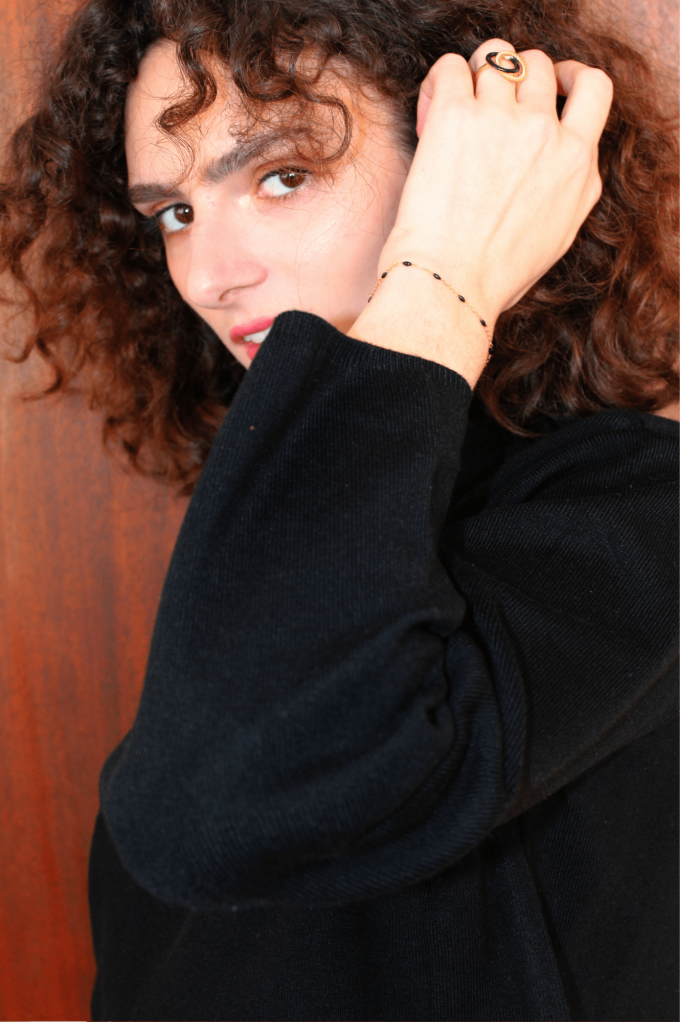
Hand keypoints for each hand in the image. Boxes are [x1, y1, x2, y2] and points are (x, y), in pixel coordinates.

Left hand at [350, 40, 612, 383]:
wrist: (451, 283)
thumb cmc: (493, 278)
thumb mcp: (557, 239)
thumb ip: (571, 193)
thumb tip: (564, 169)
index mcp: (577, 166)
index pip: (594, 90)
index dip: (569, 78)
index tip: (551, 85)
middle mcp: (547, 136)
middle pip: (540, 68)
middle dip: (517, 74)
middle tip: (491, 99)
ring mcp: (504, 121)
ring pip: (498, 59)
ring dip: (477, 74)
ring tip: (458, 104)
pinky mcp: (458, 115)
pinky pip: (453, 68)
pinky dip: (442, 78)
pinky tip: (434, 104)